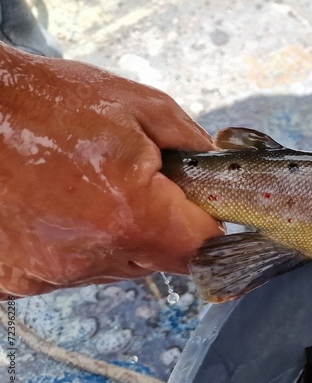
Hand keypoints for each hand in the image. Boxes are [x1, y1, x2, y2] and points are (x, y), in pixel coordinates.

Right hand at [0, 43, 221, 296]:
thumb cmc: (47, 102)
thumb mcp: (142, 107)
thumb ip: (194, 146)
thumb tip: (221, 172)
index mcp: (131, 217)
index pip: (200, 250)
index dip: (207, 226)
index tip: (202, 207)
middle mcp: (90, 256)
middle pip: (157, 261)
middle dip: (159, 228)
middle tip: (133, 183)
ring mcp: (48, 274)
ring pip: (112, 266)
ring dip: (113, 237)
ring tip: (84, 189)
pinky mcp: (16, 280)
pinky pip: (65, 270)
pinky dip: (69, 244)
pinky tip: (54, 206)